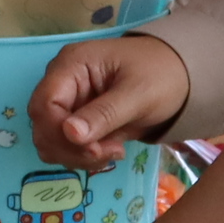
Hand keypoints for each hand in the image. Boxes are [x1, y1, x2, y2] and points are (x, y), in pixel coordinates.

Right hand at [31, 34, 188, 170]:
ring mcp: (68, 102)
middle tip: (110, 153)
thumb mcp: (138, 94)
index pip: (44, 104)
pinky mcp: (77, 120)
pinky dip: (83, 156)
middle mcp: (62, 82)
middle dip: (71, 148)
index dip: (60, 133)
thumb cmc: (162, 75)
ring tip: (115, 150)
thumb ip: (104, 114)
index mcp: (72, 65)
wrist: (180, 76)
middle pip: (43, 125)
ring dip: (78, 156)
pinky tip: (111, 150)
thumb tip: (69, 133)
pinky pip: (66, 146)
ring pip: (51, 141)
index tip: (94, 150)